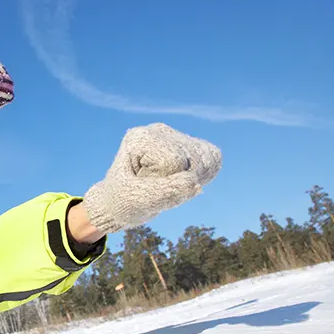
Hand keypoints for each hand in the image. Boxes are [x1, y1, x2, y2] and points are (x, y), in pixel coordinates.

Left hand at [82, 123, 221, 233]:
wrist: (119, 203)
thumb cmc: (122, 201)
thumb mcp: (137, 201)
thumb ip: (165, 192)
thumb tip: (196, 183)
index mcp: (140, 138)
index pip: (174, 160)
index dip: (165, 181)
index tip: (142, 185)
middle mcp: (158, 131)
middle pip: (194, 159)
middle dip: (180, 181)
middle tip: (154, 188)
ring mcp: (174, 136)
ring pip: (208, 159)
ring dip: (192, 181)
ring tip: (165, 185)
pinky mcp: (188, 145)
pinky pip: (214, 159)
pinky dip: (204, 177)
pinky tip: (181, 182)